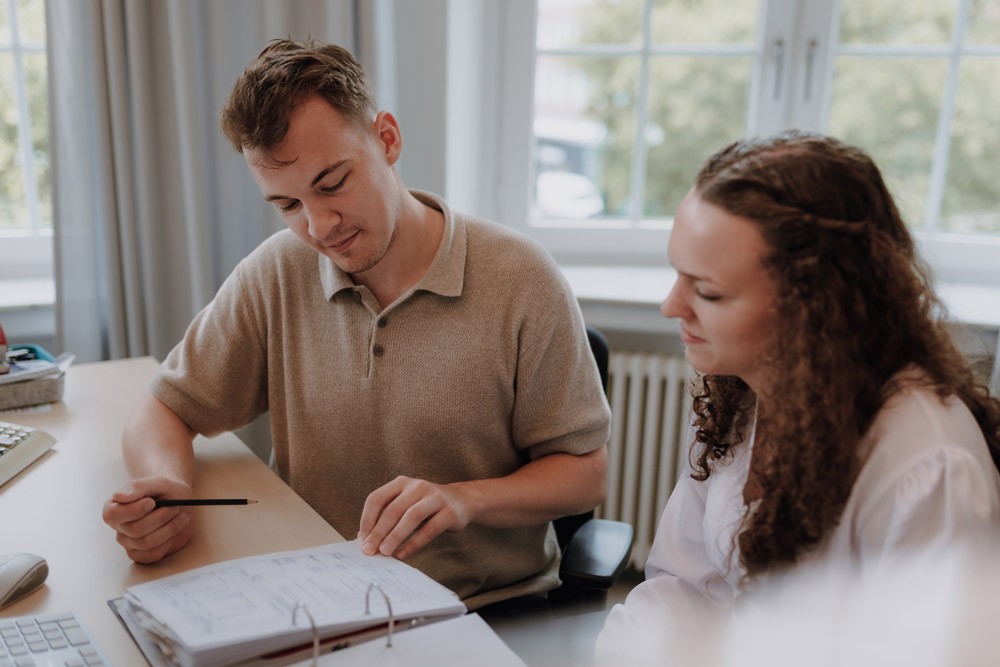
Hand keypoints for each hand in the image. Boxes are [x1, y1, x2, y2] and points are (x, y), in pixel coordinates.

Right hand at [102, 476, 194, 563]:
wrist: (181, 503)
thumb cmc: (166, 491)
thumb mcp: (158, 482)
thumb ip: (138, 486)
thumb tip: (118, 496)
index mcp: (114, 507)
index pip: (113, 515)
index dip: (135, 510)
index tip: (152, 502)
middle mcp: (118, 526)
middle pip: (135, 530)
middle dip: (161, 517)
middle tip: (174, 508)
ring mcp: (128, 542)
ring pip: (146, 543)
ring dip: (170, 528)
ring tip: (179, 516)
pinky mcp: (141, 554)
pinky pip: (153, 555)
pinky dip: (169, 542)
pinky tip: (174, 531)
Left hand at [357, 476, 474, 559]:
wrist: (461, 501)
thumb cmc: (426, 505)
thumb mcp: (405, 504)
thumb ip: (386, 516)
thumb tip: (364, 537)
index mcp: (402, 482)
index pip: (377, 498)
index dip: (367, 519)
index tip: (362, 538)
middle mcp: (417, 486)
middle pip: (393, 509)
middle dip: (379, 532)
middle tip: (370, 550)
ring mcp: (435, 497)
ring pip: (411, 517)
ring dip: (395, 536)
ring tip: (385, 552)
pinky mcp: (449, 512)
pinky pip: (429, 529)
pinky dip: (414, 543)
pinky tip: (403, 554)